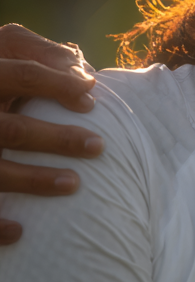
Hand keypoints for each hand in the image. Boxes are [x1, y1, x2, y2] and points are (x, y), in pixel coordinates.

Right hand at [0, 24, 103, 244]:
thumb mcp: (4, 50)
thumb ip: (40, 52)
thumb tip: (83, 69)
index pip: (23, 76)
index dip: (60, 84)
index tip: (91, 95)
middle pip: (13, 130)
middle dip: (58, 140)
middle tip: (99, 146)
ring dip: (35, 181)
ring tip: (74, 184)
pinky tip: (20, 232)